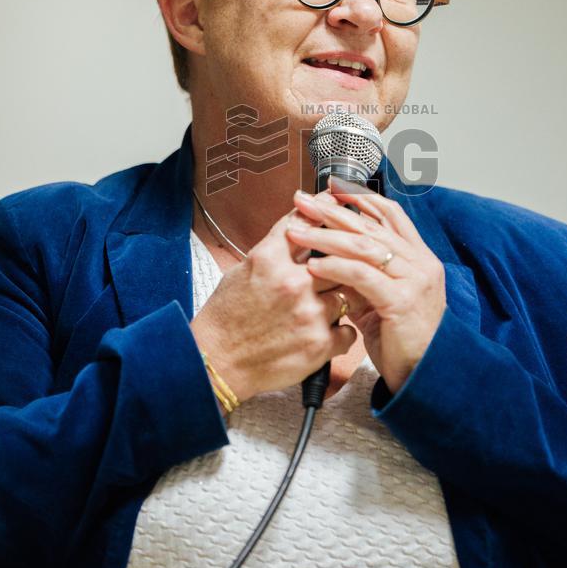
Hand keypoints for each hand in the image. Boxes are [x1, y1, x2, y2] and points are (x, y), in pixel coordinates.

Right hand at [190, 202, 360, 403]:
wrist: (215, 363)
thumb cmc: (226, 319)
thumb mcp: (242, 271)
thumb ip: (274, 251)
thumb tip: (299, 233)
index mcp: (269, 259)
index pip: (305, 223)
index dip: (323, 209)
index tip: (334, 203)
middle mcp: (292, 283)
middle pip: (338, 256)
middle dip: (342, 259)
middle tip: (345, 262)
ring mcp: (309, 314)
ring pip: (351, 292)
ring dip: (345, 296)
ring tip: (335, 302)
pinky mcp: (319, 344)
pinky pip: (349, 331)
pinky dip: (341, 331)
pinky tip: (328, 331)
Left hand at [285, 178, 446, 394]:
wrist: (426, 375)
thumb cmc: (403, 340)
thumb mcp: (382, 300)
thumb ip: (363, 278)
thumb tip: (330, 259)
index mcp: (418, 257)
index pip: (390, 214)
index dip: (360, 197)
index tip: (331, 186)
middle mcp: (420, 263)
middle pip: (371, 225)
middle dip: (332, 210)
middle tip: (302, 200)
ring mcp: (414, 280)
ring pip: (364, 246)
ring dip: (326, 235)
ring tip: (297, 230)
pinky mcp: (401, 300)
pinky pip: (362, 275)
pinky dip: (335, 267)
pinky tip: (313, 265)